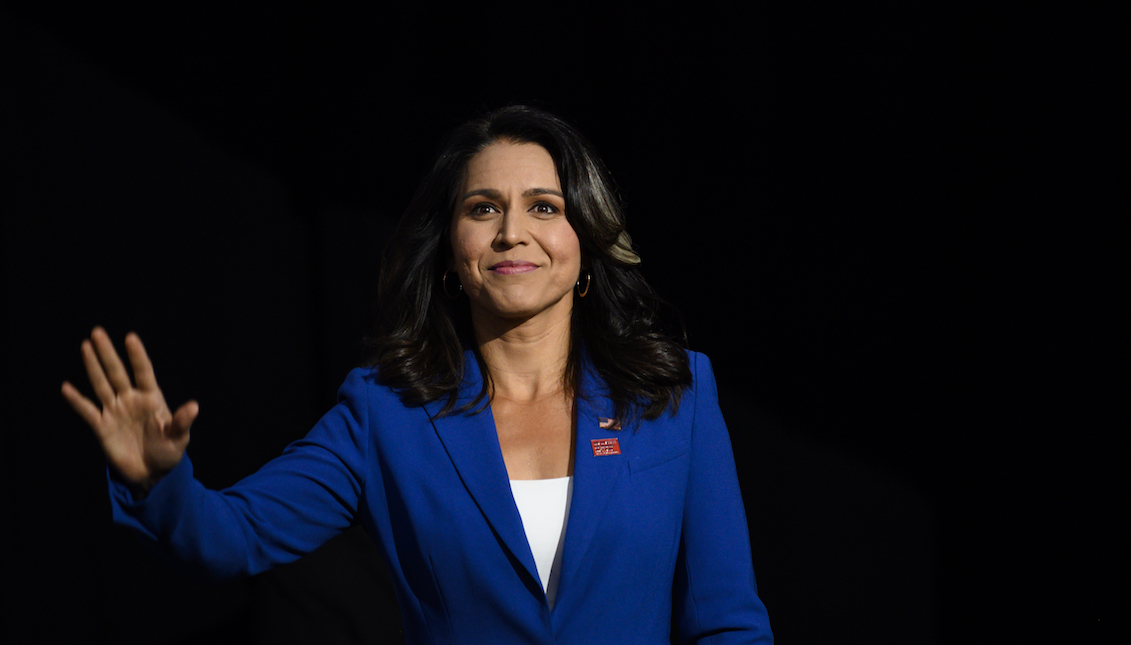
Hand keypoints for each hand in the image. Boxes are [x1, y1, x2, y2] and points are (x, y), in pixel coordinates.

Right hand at [62, 327, 196, 491]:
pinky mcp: (102, 427)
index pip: (143, 372)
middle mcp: (131, 400)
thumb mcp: (178, 438)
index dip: (137, 356)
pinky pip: (87, 411)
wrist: (151, 472)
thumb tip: (194, 406)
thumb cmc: (168, 451)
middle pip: (117, 372)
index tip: (130, 337)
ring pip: (101, 384)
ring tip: (85, 346)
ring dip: (93, 366)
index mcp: (151, 398)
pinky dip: (76, 400)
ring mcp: (115, 411)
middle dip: (108, 353)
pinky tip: (66, 387)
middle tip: (97, 332)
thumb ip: (181, 422)